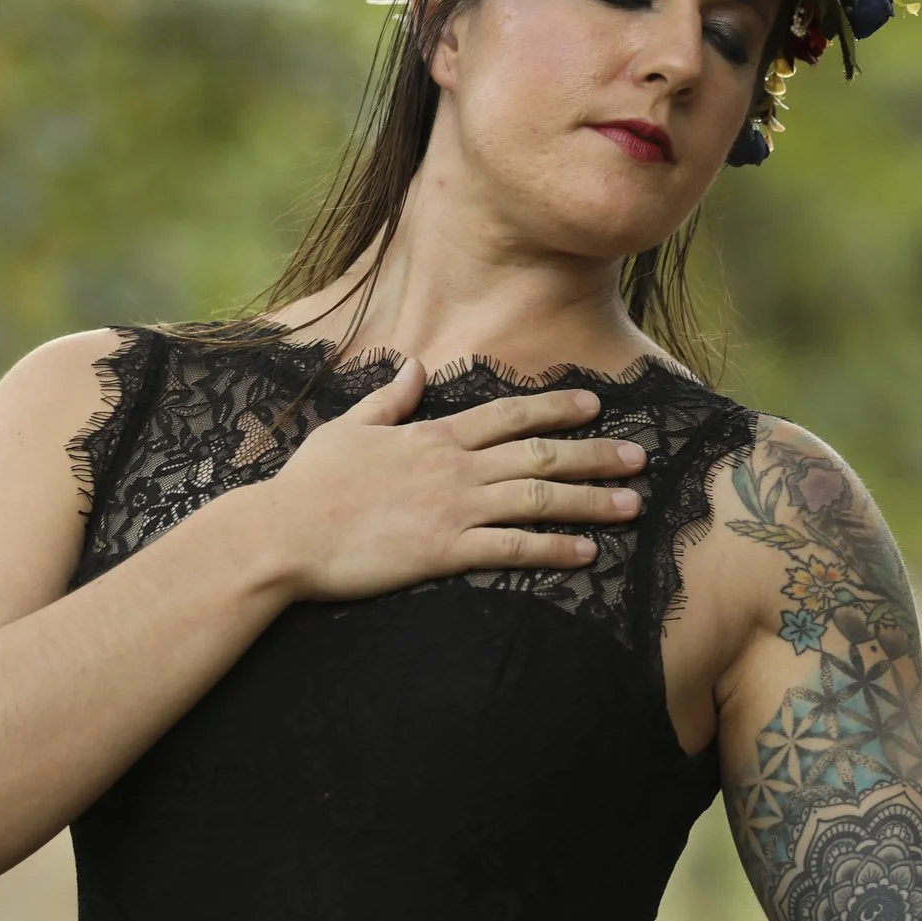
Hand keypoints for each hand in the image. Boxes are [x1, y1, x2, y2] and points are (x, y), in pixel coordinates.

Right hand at [252, 358, 647, 601]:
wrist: (283, 534)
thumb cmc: (309, 485)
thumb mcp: (347, 428)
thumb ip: (388, 400)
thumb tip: (412, 367)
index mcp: (433, 436)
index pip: (508, 415)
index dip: (556, 408)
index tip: (595, 406)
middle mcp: (454, 467)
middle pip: (539, 453)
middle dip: (594, 454)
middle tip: (638, 457)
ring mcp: (453, 509)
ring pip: (537, 497)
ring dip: (589, 500)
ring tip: (631, 504)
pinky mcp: (445, 551)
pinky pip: (512, 548)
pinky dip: (553, 548)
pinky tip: (586, 553)